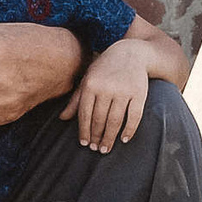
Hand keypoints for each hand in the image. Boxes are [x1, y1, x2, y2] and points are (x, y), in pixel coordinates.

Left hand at [60, 38, 148, 152]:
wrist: (131, 52)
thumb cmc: (105, 68)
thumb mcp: (88, 79)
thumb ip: (76, 99)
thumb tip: (62, 119)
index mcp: (91, 84)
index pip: (85, 114)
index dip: (84, 131)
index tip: (84, 144)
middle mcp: (106, 88)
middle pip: (99, 119)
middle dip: (96, 136)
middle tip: (96, 149)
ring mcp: (124, 91)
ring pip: (115, 120)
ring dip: (109, 137)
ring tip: (105, 148)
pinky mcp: (139, 93)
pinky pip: (134, 116)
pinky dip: (129, 130)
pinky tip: (124, 139)